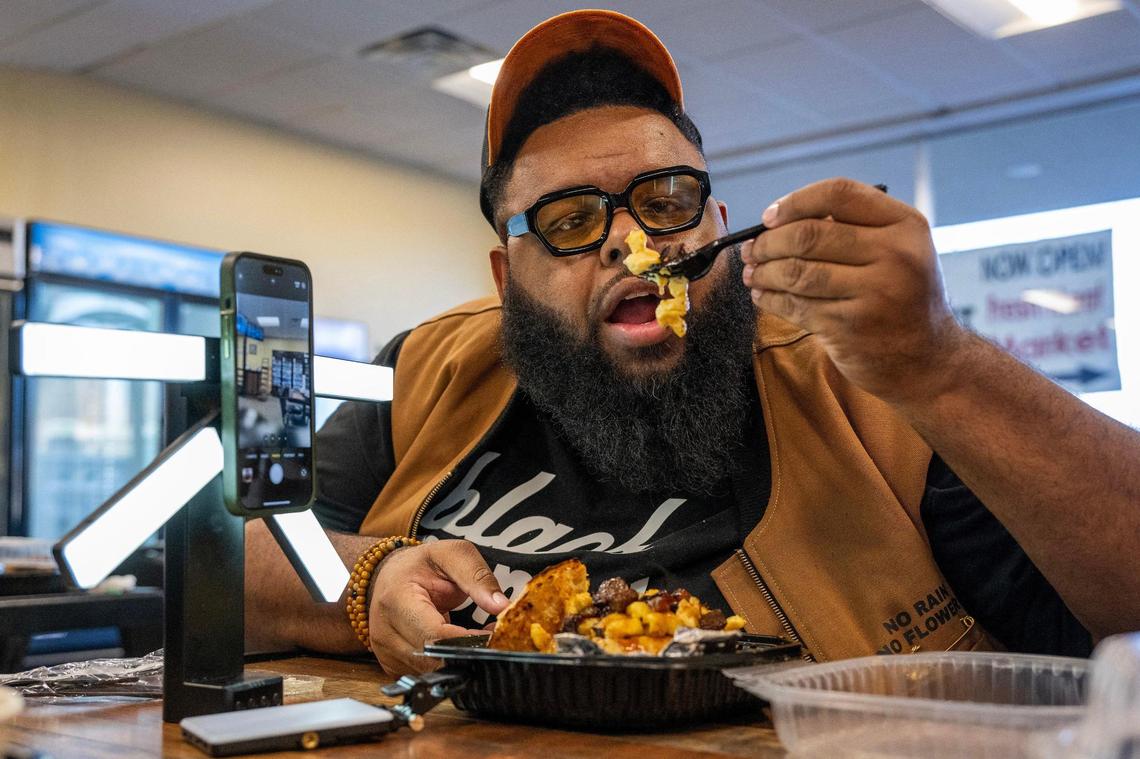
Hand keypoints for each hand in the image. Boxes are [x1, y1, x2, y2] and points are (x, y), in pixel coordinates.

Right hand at [368, 539, 506, 674]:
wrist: (388, 576)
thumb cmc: (419, 565)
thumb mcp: (451, 554)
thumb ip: (478, 577)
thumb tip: (502, 606)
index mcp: (397, 601)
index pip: (435, 635)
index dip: (469, 641)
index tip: (496, 635)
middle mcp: (385, 633)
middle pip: (434, 660)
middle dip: (470, 651)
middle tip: (493, 635)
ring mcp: (386, 654)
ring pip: (433, 671)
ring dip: (460, 659)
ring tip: (477, 635)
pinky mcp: (393, 666)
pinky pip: (427, 673)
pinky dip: (448, 663)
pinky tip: (459, 644)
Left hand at [741, 177, 966, 405]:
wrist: (928, 361)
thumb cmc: (902, 298)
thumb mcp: (899, 251)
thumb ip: (854, 228)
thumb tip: (780, 220)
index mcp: (906, 225)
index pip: (838, 194)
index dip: (795, 202)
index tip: (769, 216)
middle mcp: (895, 255)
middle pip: (809, 235)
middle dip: (769, 242)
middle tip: (752, 250)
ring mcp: (874, 293)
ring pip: (797, 272)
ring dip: (764, 272)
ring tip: (753, 274)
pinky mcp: (851, 327)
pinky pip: (796, 306)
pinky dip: (771, 300)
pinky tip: (764, 296)